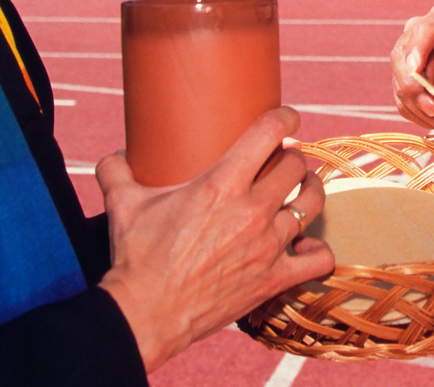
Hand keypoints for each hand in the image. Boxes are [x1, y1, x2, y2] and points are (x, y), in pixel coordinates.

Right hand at [96, 107, 331, 373]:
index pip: (269, 132)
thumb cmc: (135, 257)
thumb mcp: (122, 204)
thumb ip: (116, 171)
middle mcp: (251, 210)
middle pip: (296, 166)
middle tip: (282, 160)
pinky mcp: (274, 278)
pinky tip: (306, 244)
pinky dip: (318, 249)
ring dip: (309, 192)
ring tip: (301, 190)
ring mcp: (267, 245)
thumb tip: (114, 156)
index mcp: (220, 183)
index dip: (285, 118)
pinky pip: (319, 258)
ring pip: (312, 203)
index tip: (287, 119)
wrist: (145, 314)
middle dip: (292, 157)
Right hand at [391, 3, 433, 134]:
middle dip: (416, 88)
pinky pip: (405, 104)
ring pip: (402, 86)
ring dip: (424, 110)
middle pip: (402, 59)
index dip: (417, 49)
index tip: (415, 69)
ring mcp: (408, 60)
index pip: (425, 30)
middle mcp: (419, 35)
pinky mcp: (404, 84)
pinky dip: (423, 118)